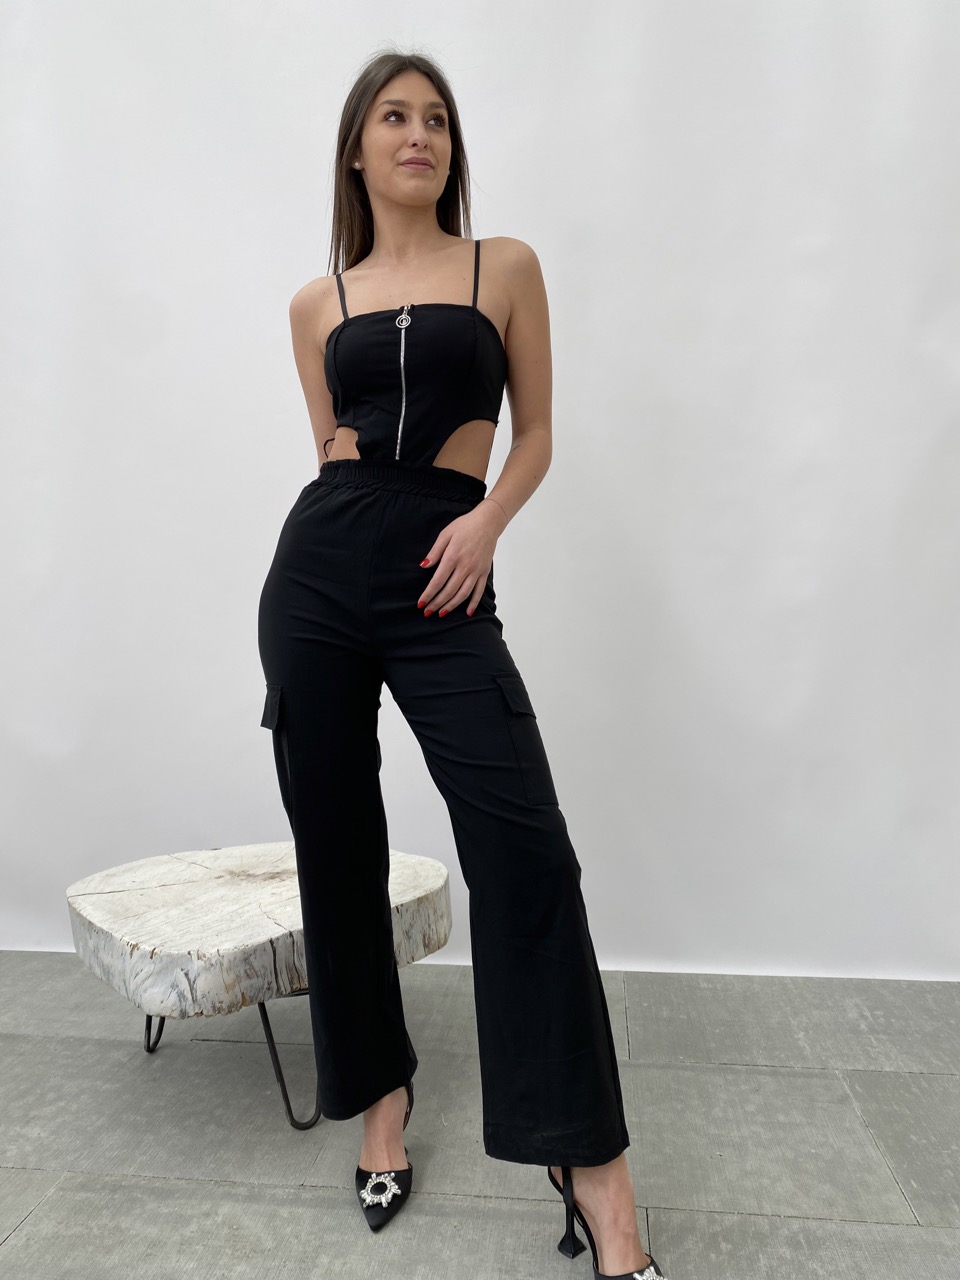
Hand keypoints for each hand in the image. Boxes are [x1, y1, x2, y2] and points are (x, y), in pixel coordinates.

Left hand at [417, 500, 504, 617]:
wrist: (488, 522)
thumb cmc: (465, 526)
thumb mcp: (445, 534)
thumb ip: (434, 552)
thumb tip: (423, 566)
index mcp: (452, 557)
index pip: (438, 581)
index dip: (428, 594)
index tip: (421, 604)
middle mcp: (465, 567)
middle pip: (449, 591)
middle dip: (437, 604)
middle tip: (427, 613)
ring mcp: (476, 571)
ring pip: (463, 594)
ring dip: (452, 606)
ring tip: (442, 614)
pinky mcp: (484, 572)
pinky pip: (479, 591)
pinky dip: (474, 603)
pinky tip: (467, 612)